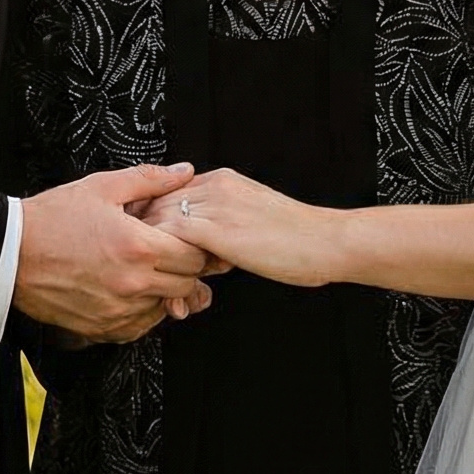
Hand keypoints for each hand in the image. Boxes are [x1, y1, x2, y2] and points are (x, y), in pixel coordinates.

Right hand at [15, 164, 215, 342]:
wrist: (8, 253)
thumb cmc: (51, 219)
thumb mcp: (102, 187)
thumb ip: (149, 180)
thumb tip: (183, 173)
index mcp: (138, 247)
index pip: (195, 256)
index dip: (197, 245)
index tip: (188, 238)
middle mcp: (132, 284)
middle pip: (187, 284)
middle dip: (185, 268)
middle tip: (170, 253)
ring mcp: (117, 310)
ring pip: (166, 307)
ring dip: (165, 290)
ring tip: (146, 270)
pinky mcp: (101, 328)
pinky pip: (140, 327)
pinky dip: (142, 311)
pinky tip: (130, 290)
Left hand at [138, 168, 339, 287]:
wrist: (327, 241)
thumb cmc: (298, 238)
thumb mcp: (253, 219)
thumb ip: (224, 224)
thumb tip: (204, 249)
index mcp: (223, 180)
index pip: (167, 192)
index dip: (154, 221)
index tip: (148, 247)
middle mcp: (214, 186)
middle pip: (155, 204)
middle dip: (146, 240)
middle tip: (149, 273)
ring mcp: (214, 206)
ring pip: (157, 222)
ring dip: (152, 256)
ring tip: (162, 290)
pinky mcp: (217, 230)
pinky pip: (170, 240)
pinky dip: (166, 267)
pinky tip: (174, 293)